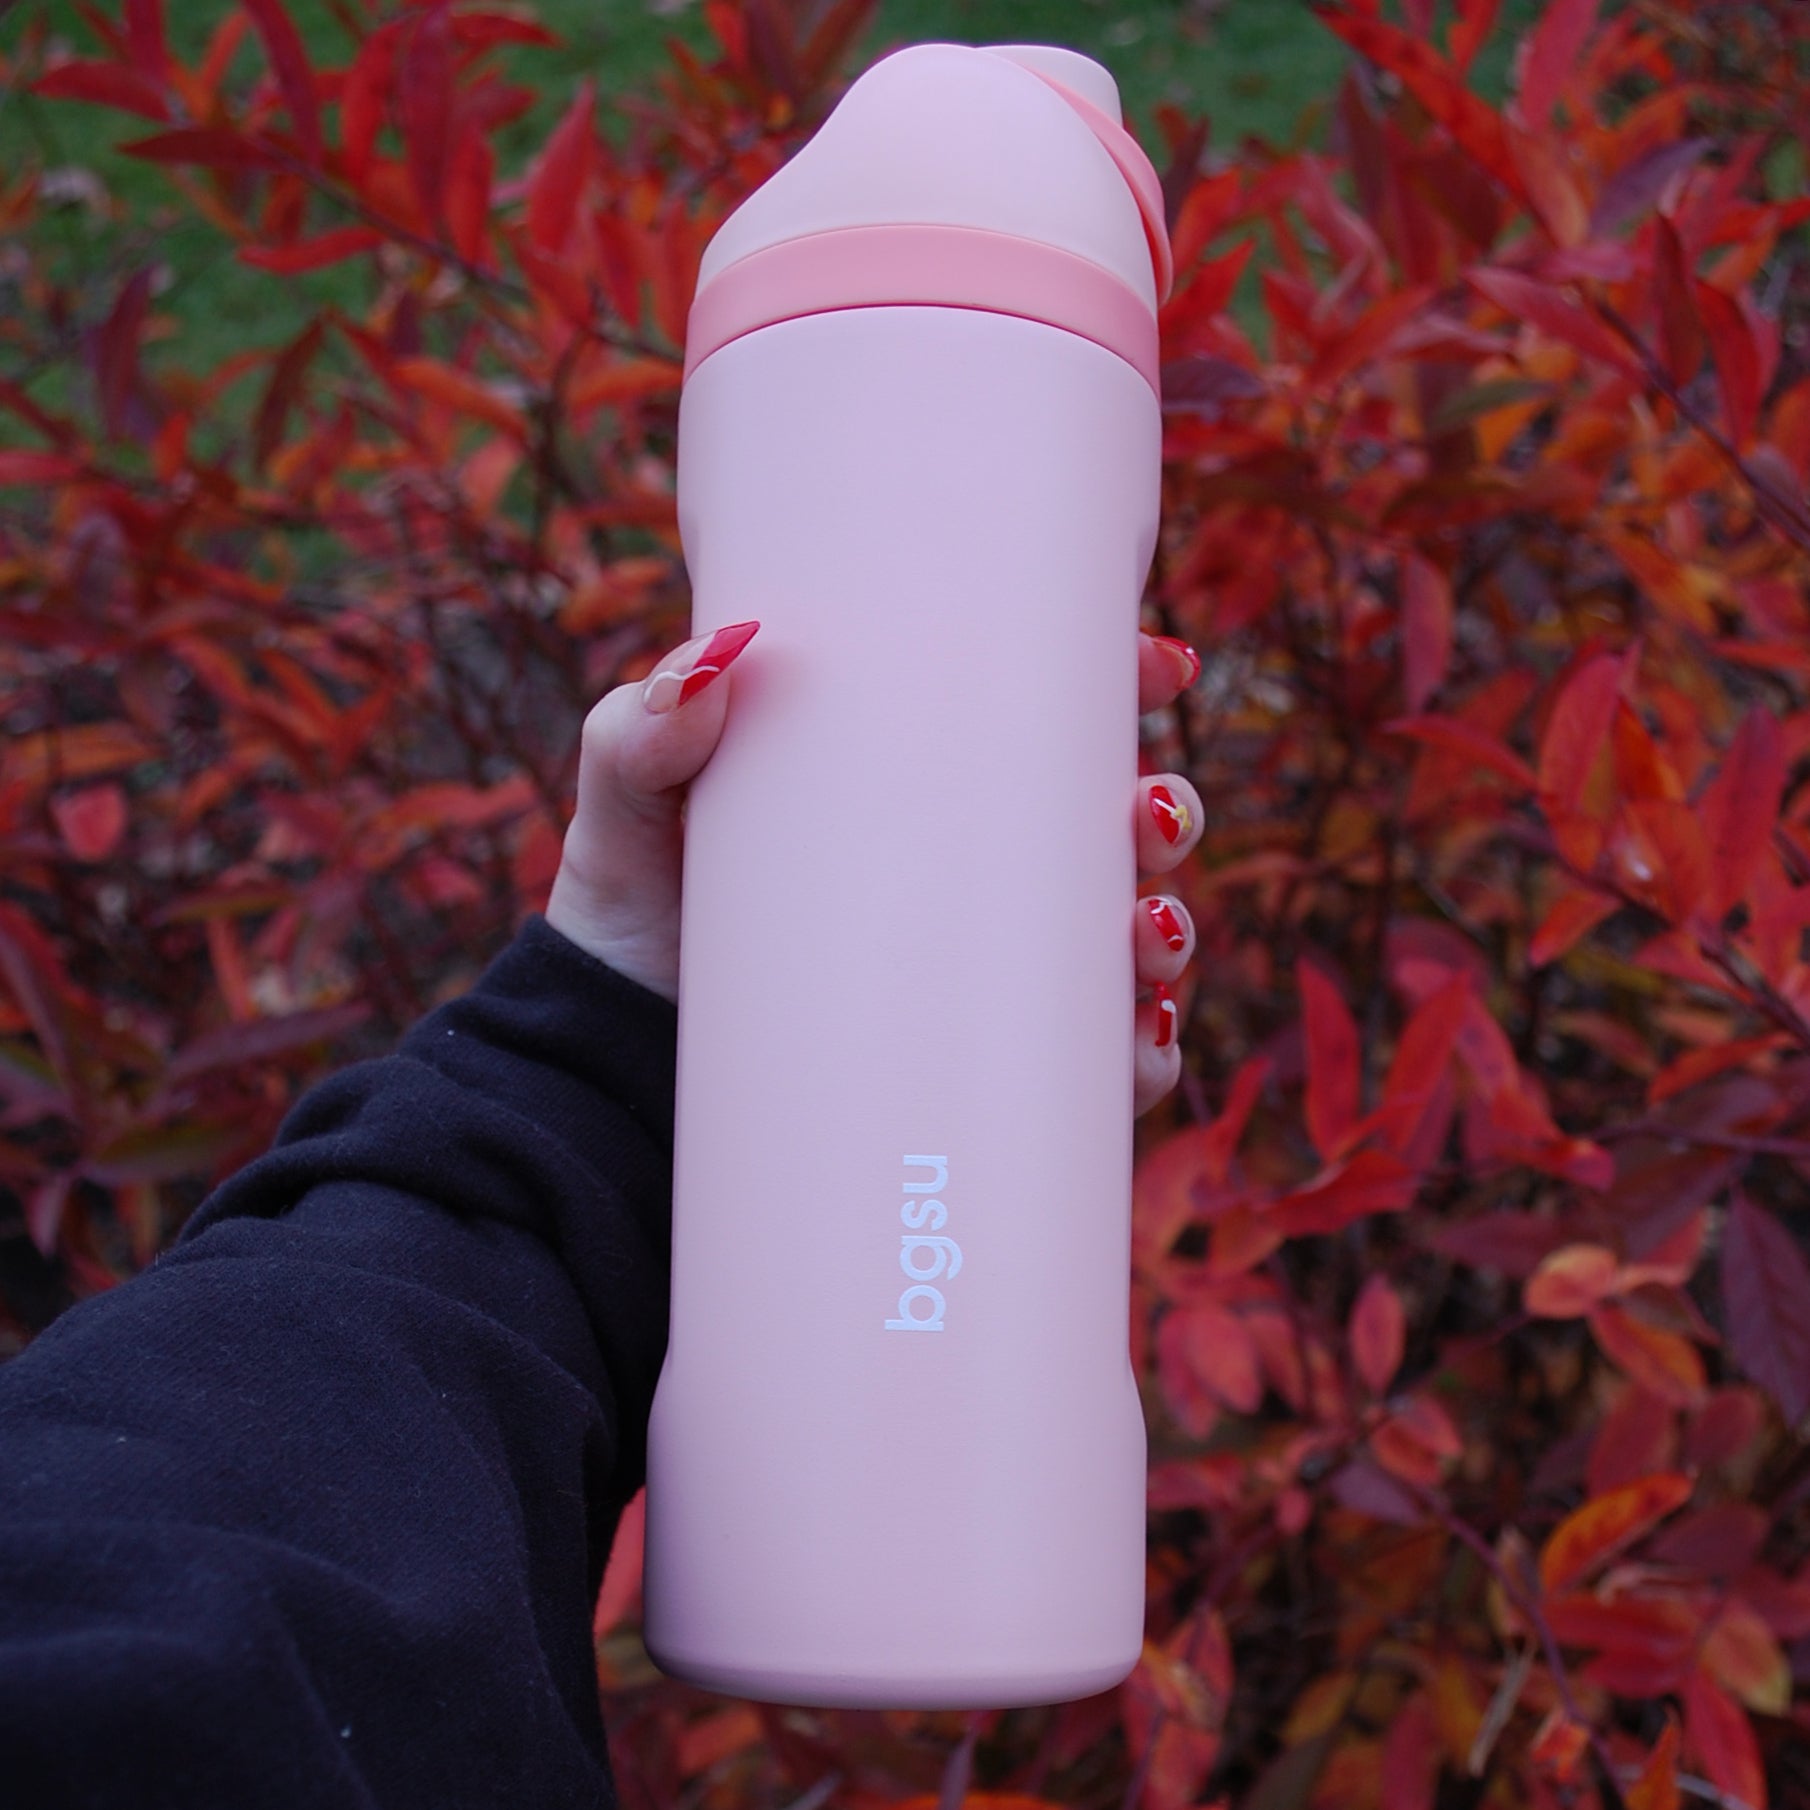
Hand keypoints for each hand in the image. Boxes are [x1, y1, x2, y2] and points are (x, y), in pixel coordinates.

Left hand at [545, 624, 1203, 1113]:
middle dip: (1164, 813)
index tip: (1158, 665)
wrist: (612, 1053)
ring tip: (1144, 930)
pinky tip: (1134, 1041)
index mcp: (912, 776)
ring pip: (1123, 943)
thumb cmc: (635, 904)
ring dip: (1166, 929)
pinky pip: (1087, 1068)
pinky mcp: (973, 1067)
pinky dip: (1133, 1058)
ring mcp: (978, 969)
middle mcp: (965, 869)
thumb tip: (718, 657)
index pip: (1041, 717)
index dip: (1120, 682)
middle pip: (1113, 828)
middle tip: (1143, 816)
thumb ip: (646, 727)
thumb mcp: (630, 800)